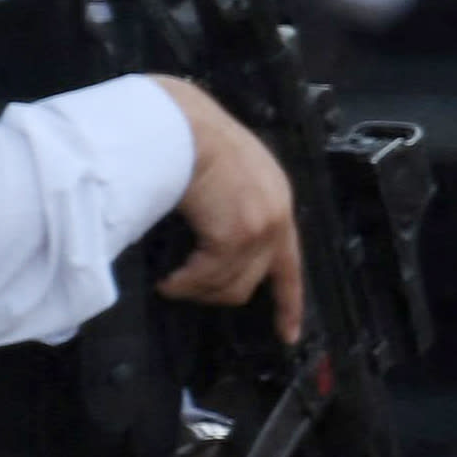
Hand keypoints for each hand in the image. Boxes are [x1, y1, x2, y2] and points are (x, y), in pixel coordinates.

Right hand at [153, 79, 306, 342]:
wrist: (182, 123)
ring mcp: (260, 227)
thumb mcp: (226, 170)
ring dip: (195, 289)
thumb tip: (211, 244)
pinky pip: (207, 278)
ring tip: (170, 282)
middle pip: (252, 283)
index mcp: (277, 199)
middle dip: (215, 292)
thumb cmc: (190, 137)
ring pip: (228, 286)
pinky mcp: (236, 235)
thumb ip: (231, 205)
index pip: (289, 264)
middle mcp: (276, 216)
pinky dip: (183, 284)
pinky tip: (167, 280)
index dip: (288, 303)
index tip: (289, 334)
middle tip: (184, 286)